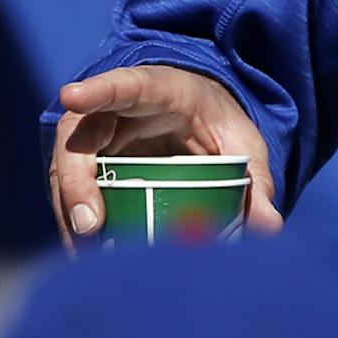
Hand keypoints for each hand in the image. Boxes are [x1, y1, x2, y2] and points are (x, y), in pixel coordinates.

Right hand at [50, 65, 282, 244]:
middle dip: (77, 178)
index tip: (73, 96)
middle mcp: (117, 110)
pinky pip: (71, 191)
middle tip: (89, 225)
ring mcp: (98, 137)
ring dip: (69, 208)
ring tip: (84, 249)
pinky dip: (74, 222)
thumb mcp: (243, 144)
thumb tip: (269, 226)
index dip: (100, 90)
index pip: (127, 84)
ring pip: (67, 167)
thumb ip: (256, 179)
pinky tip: (84, 253)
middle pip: (81, 134)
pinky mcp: (90, 166)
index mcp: (160, 89)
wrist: (198, 120)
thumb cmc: (219, 124)